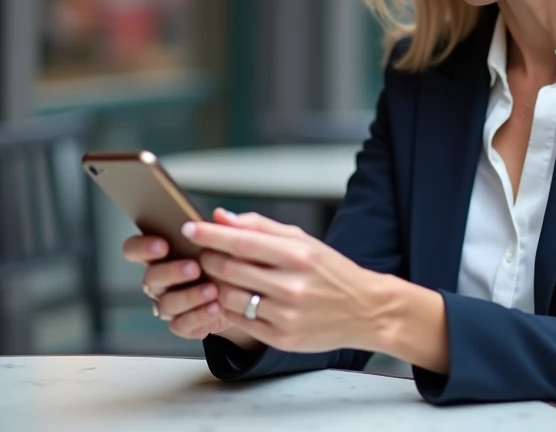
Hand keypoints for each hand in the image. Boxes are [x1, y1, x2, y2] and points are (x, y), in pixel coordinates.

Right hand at [121, 215, 258, 349]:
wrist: (246, 295)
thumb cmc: (229, 261)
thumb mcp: (230, 241)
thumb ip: (224, 227)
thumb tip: (220, 215)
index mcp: (162, 254)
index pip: (134, 249)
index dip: (141, 247)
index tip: (162, 244)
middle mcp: (160, 280)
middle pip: (150, 278)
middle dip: (171, 272)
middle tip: (194, 267)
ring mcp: (169, 304)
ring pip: (165, 304)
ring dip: (188, 297)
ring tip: (212, 290)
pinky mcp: (182, 324)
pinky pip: (180, 325)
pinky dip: (198, 317)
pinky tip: (215, 308)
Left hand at [185, 210, 389, 352]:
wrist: (365, 310)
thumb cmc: (332, 271)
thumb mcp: (303, 240)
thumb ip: (260, 227)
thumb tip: (221, 217)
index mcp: (297, 255)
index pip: (242, 242)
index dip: (210, 235)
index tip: (190, 228)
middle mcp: (291, 286)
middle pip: (229, 270)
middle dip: (209, 259)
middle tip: (204, 254)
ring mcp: (285, 315)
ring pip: (229, 297)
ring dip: (215, 285)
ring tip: (219, 277)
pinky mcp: (281, 338)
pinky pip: (239, 321)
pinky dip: (229, 307)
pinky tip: (234, 297)